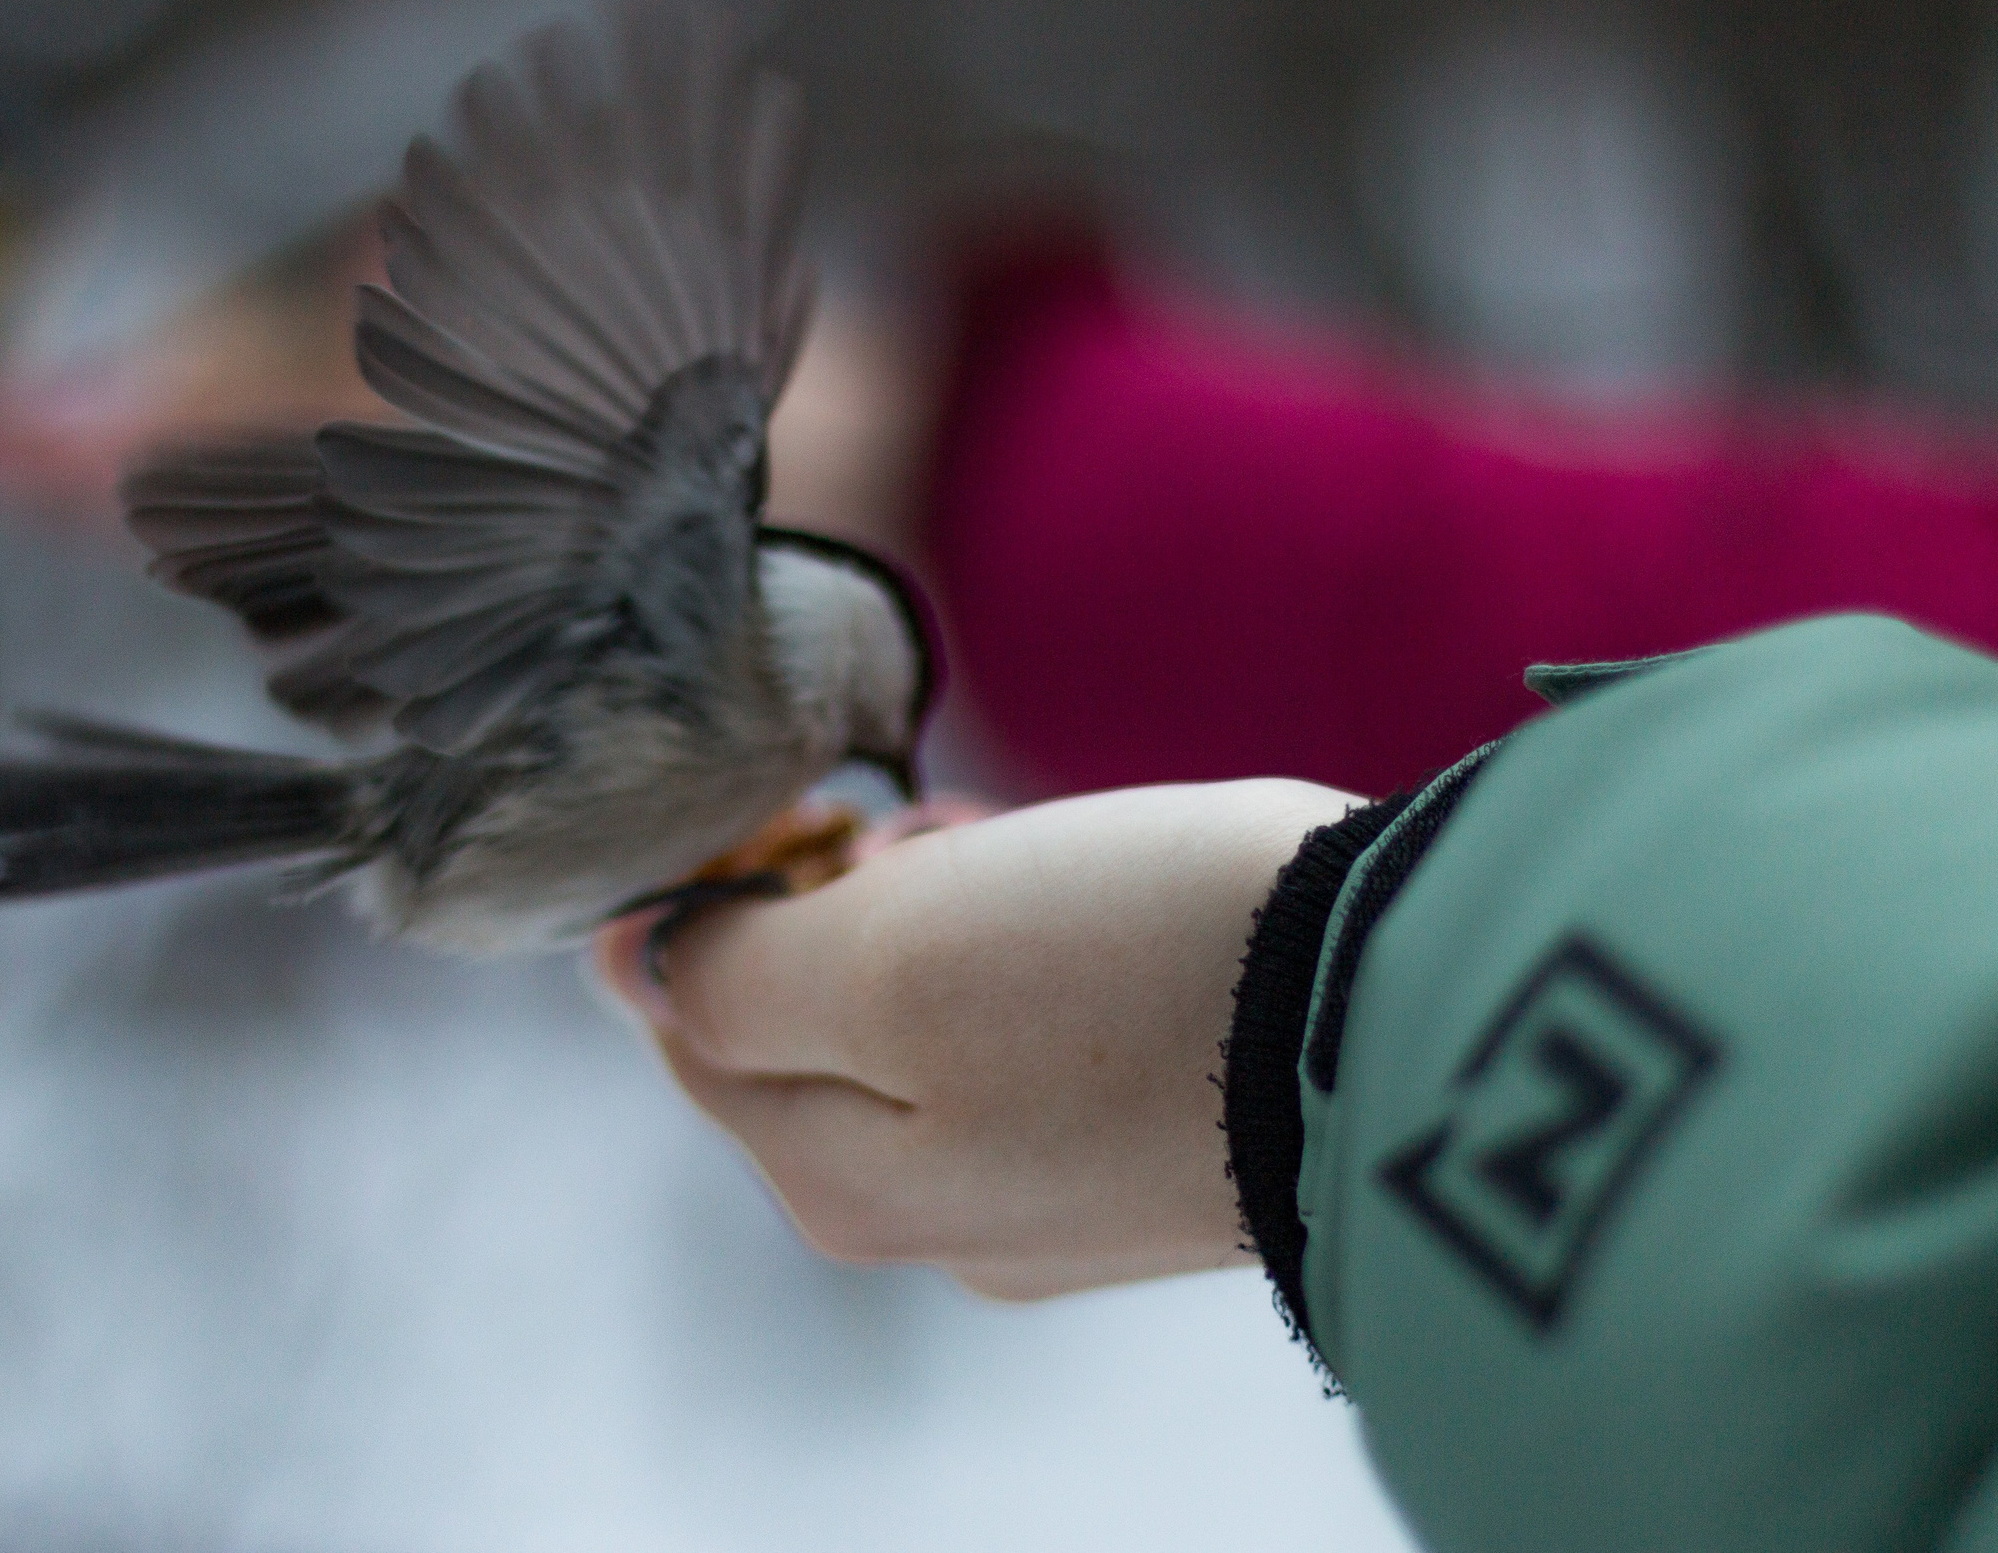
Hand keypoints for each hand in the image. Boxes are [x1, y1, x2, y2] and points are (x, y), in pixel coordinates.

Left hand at [595, 780, 1351, 1299]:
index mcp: (839, 1183)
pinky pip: (1038, 1037)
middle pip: (813, 1030)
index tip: (809, 813)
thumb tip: (630, 965)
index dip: (722, 900)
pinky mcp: (1157, 1155)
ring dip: (945, 914)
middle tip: (928, 825)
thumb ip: (731, 974)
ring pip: (929, 1024)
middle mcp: (936, 1222)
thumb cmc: (1124, 970)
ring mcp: (1056, 1200)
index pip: (696, 1032)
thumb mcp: (884, 959)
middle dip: (845, 901)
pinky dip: (1038, 950)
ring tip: (1019, 843)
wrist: (1407, 1014)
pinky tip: (1096, 890)